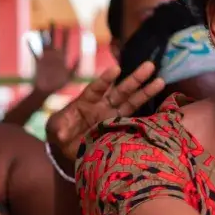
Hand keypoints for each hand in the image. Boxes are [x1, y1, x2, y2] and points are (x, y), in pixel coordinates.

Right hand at [31, 24, 78, 94]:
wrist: (46, 91)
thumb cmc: (58, 85)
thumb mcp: (69, 77)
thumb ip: (75, 67)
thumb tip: (79, 57)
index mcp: (62, 58)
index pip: (65, 43)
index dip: (66, 35)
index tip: (67, 26)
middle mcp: (54, 56)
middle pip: (54, 40)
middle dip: (54, 31)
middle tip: (53, 21)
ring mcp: (45, 58)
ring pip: (44, 44)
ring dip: (43, 36)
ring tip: (42, 28)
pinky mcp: (38, 62)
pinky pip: (34, 52)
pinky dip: (31, 46)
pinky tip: (28, 39)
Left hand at [46, 61, 165, 161]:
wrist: (68, 148)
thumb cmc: (60, 133)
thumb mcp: (55, 129)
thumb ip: (58, 127)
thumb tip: (60, 132)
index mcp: (86, 102)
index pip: (97, 88)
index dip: (106, 80)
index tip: (116, 70)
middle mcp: (103, 107)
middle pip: (120, 91)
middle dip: (134, 79)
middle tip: (149, 65)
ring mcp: (113, 117)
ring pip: (131, 103)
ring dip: (145, 92)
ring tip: (160, 81)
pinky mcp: (119, 129)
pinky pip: (134, 121)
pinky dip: (146, 115)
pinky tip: (160, 108)